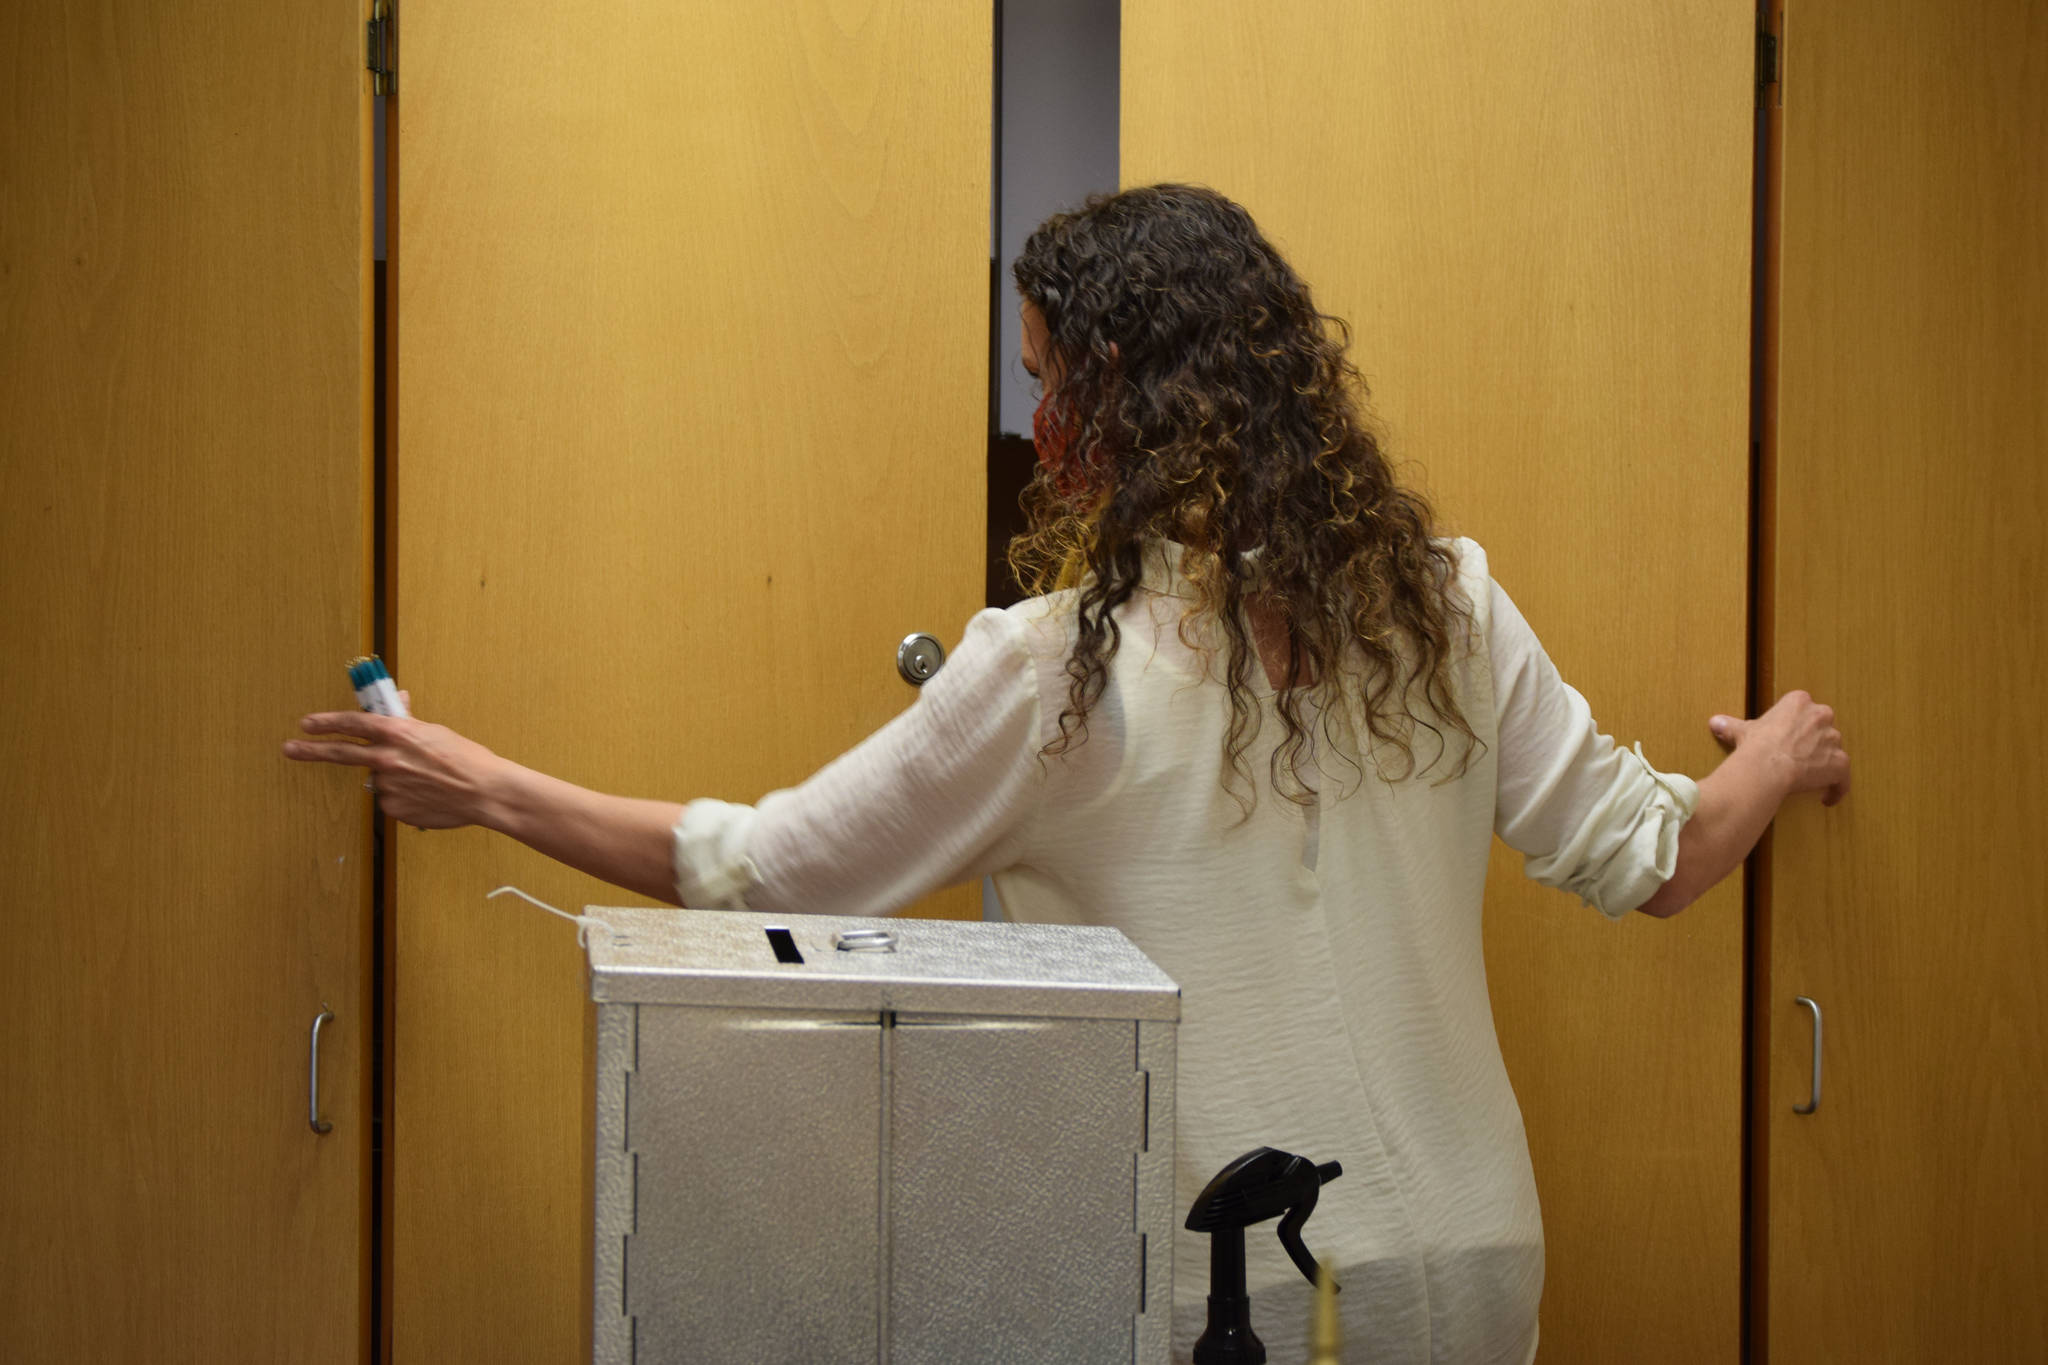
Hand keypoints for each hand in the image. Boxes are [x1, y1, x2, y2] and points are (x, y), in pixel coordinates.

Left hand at [283, 695, 507, 828]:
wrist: (484, 791)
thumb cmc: (466, 759)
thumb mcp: (435, 732)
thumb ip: (408, 722)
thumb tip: (397, 702)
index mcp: (398, 733)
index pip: (353, 723)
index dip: (326, 722)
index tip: (307, 723)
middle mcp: (387, 758)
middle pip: (341, 753)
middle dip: (310, 750)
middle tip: (289, 749)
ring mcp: (388, 786)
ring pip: (379, 780)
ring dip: (394, 779)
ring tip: (426, 781)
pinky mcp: (394, 808)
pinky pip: (391, 801)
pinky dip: (404, 798)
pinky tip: (427, 796)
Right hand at [1708, 690, 1850, 806]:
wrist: (1767, 766)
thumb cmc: (1755, 745)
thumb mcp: (1741, 731)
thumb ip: (1732, 725)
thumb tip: (1714, 722)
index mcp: (1798, 702)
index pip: (1803, 708)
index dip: (1797, 724)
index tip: (1789, 736)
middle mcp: (1821, 716)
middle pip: (1823, 726)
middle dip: (1815, 740)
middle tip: (1799, 755)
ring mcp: (1833, 740)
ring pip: (1834, 750)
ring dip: (1825, 762)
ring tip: (1811, 776)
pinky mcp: (1840, 763)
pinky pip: (1843, 777)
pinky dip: (1837, 787)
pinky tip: (1827, 797)